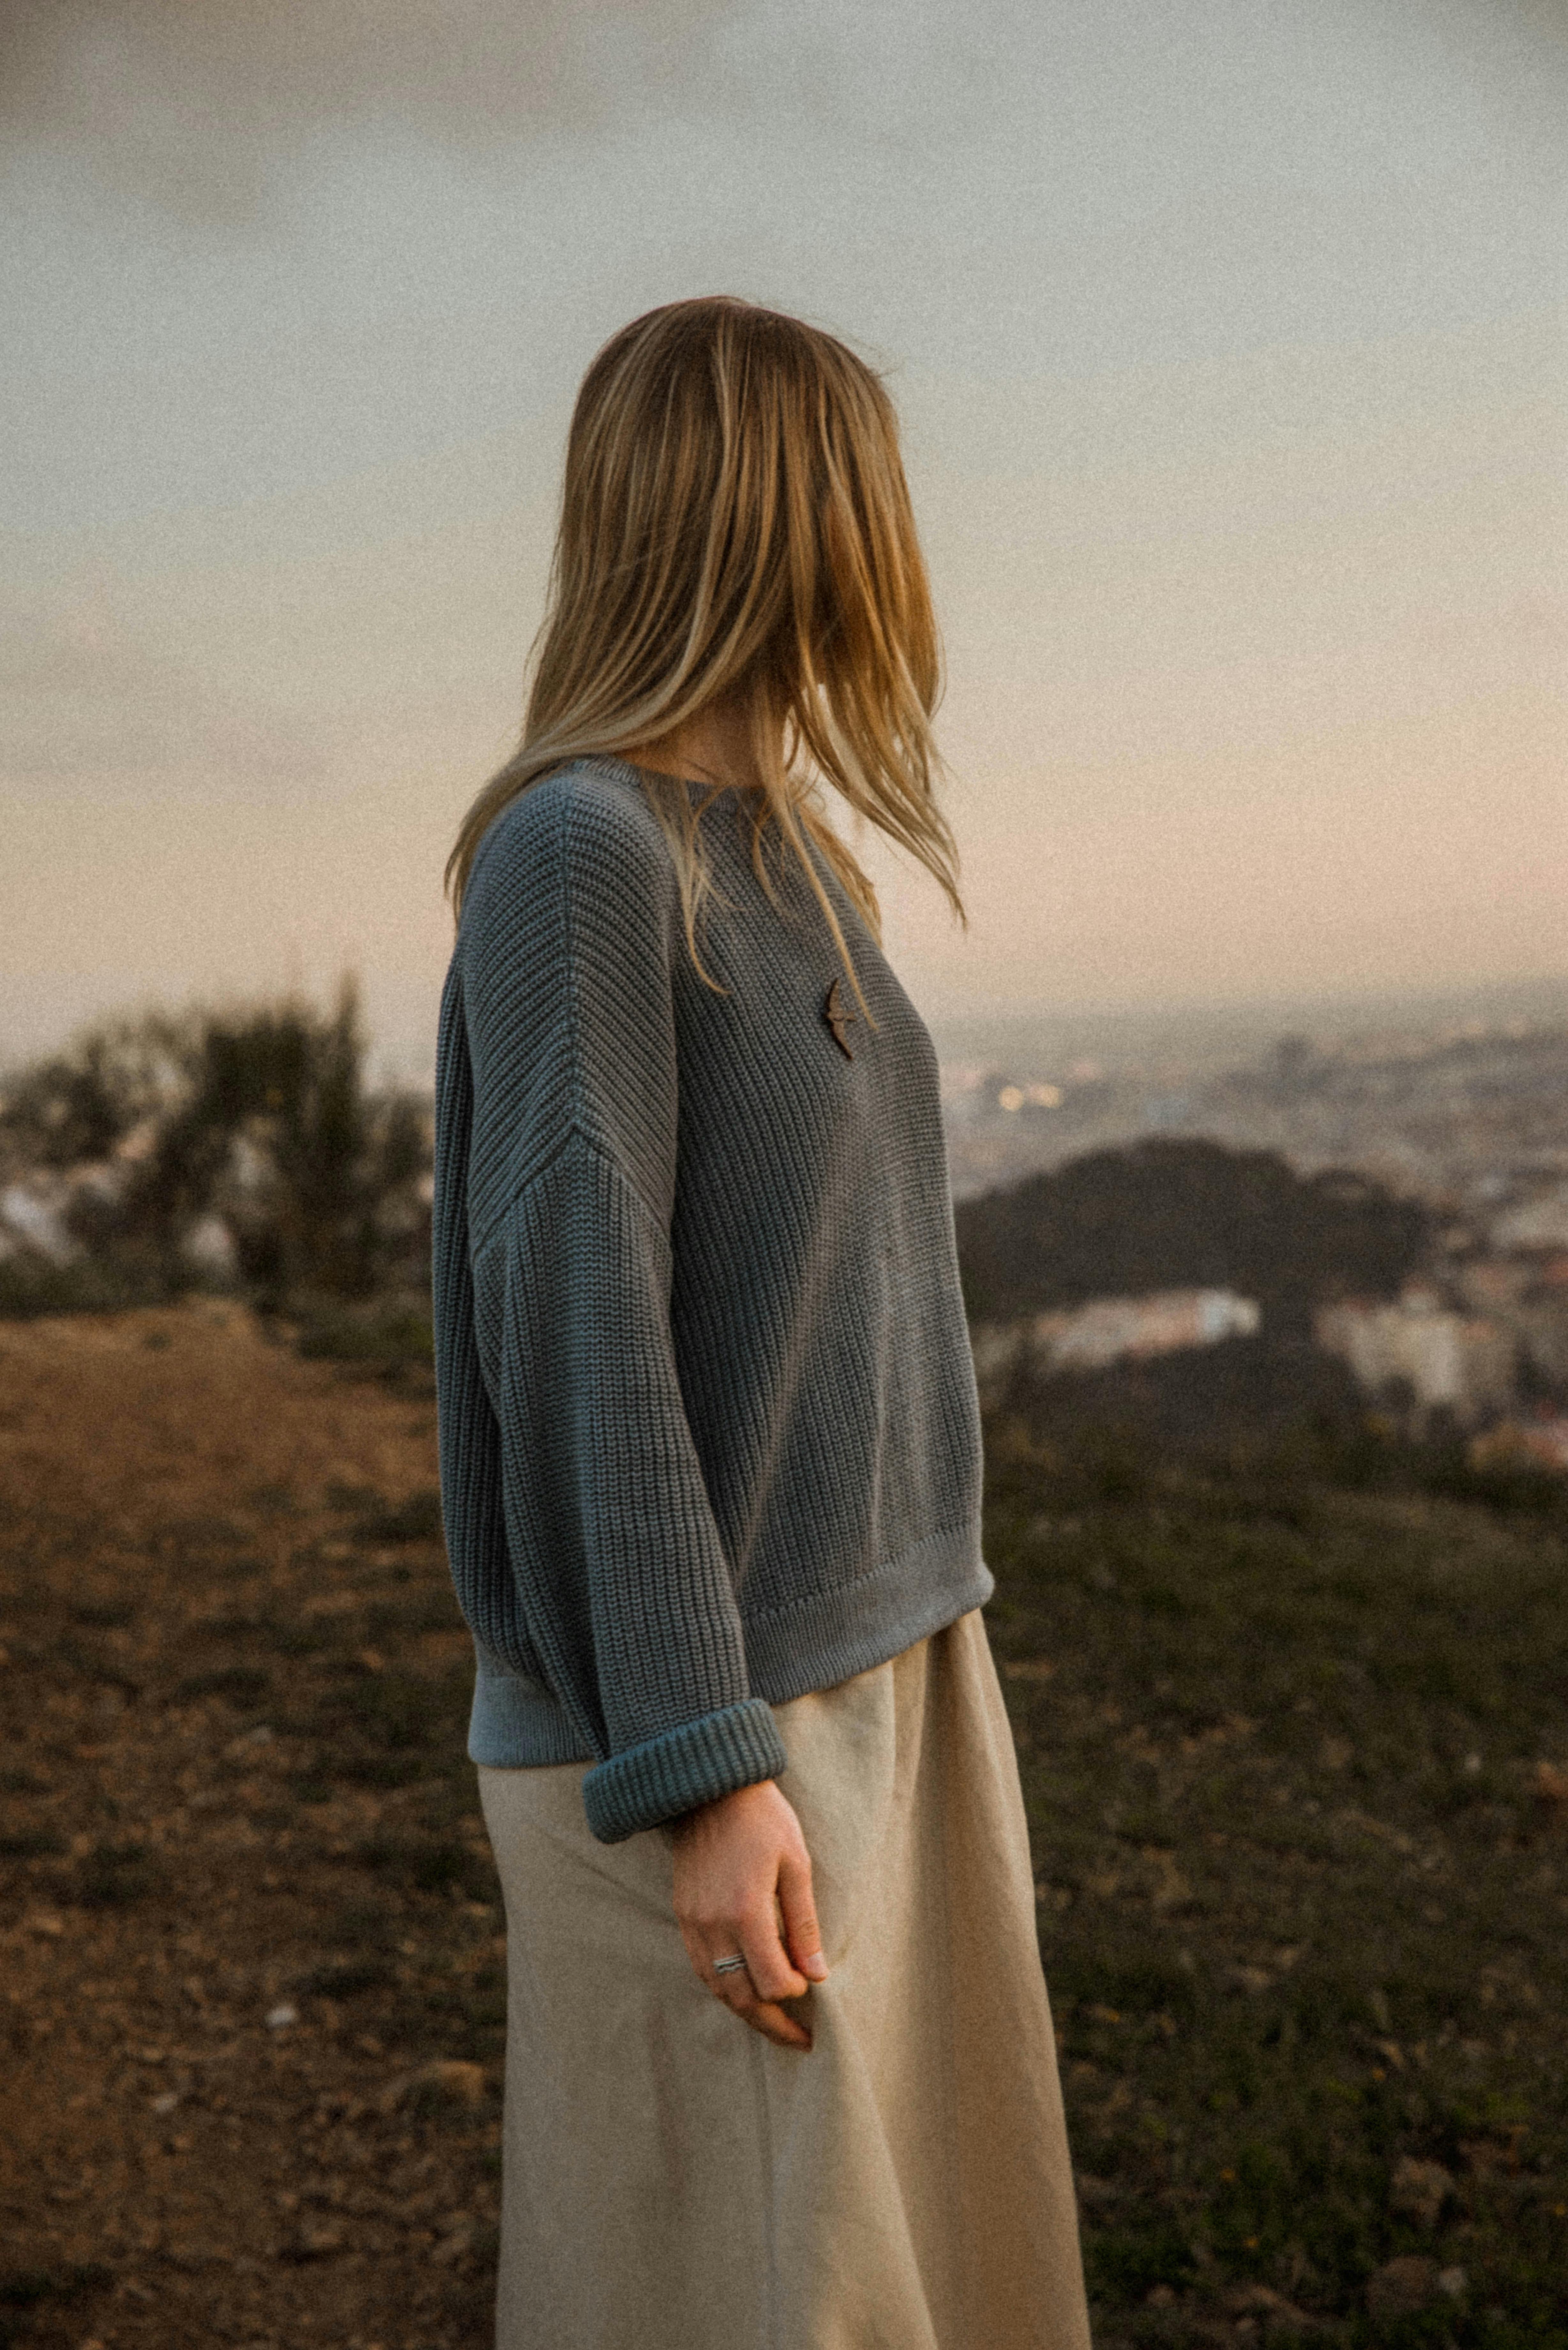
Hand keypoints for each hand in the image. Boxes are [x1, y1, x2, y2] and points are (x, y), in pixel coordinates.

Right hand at [670, 1779, 827, 2050]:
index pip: (770, 1980)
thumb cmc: (763, 1820)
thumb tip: (817, 1974)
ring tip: (773, 2022)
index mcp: (745, 1911)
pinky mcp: (683, 1915)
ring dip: (746, 2011)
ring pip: (717, 1988)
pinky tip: (744, 1989)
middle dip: (771, 2024)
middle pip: (740, 1996)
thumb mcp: (796, 1864)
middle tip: (799, 2039)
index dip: (794, 1993)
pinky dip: (723, 1987)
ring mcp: (693, 1921)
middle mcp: (713, 1923)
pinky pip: (701, 1968)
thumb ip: (804, 1923)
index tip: (811, 1987)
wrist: (711, 1789)